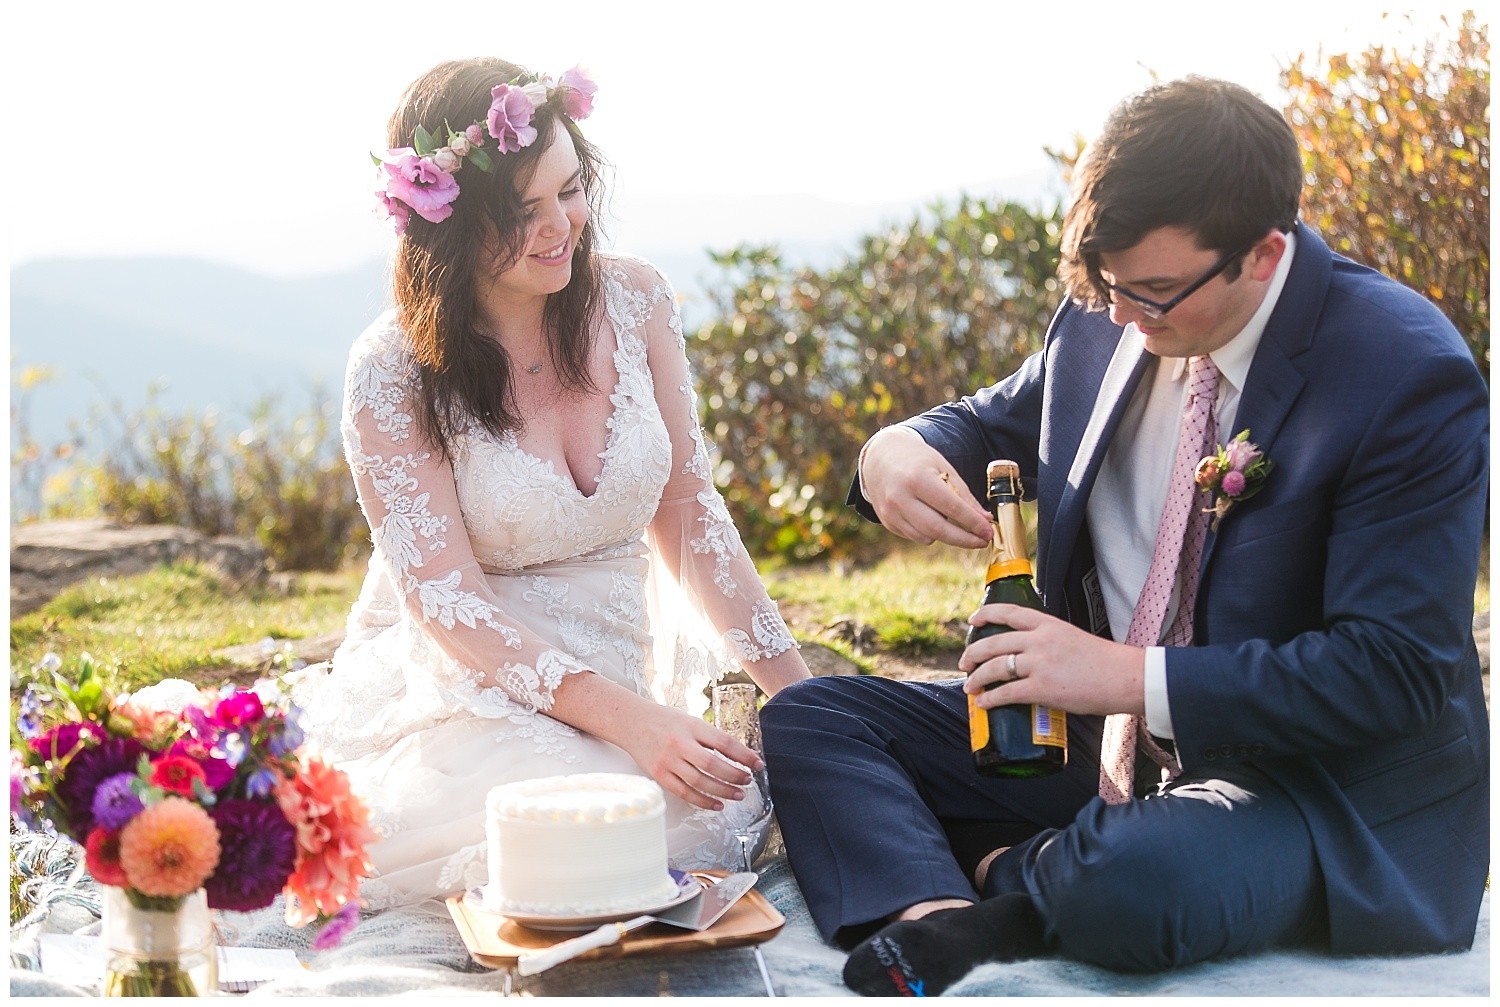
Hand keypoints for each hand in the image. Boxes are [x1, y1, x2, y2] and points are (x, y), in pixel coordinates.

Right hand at [616, 704, 762, 811]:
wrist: (631, 721)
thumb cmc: (664, 720)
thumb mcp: (690, 721)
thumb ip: (709, 737)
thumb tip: (736, 756)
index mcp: (692, 726)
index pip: (724, 743)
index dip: (744, 755)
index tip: (758, 763)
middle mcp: (680, 744)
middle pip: (713, 765)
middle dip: (735, 776)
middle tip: (747, 781)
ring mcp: (668, 761)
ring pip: (700, 782)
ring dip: (722, 791)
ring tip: (737, 794)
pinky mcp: (659, 774)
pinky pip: (683, 792)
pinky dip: (702, 801)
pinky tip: (716, 804)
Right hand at [858, 427, 991, 547]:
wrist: (880, 458)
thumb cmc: (917, 460)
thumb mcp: (942, 468)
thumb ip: (963, 495)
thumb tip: (985, 519)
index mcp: (917, 479)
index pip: (951, 507)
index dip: (973, 522)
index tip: (988, 531)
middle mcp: (900, 498)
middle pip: (938, 529)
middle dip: (964, 539)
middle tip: (982, 541)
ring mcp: (891, 512)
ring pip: (927, 537)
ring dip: (947, 535)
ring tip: (955, 523)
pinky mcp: (887, 522)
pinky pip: (915, 536)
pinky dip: (929, 533)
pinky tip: (933, 519)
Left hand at [959, 603, 1146, 716]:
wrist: (1124, 677)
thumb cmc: (1105, 662)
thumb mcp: (1073, 638)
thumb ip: (1050, 642)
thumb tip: (1032, 657)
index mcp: (1048, 624)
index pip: (1009, 613)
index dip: (986, 615)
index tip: (973, 621)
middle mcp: (1039, 640)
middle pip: (994, 642)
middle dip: (973, 653)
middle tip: (964, 663)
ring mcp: (1039, 664)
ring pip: (995, 667)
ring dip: (977, 678)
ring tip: (970, 687)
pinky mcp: (1042, 688)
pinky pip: (1006, 693)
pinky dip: (990, 698)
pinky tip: (983, 703)